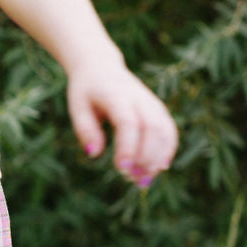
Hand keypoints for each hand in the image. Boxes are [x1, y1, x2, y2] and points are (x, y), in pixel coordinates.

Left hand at [66, 62, 177, 185]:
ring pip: (164, 130)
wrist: (100, 66)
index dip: (128, 147)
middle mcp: (138, 98)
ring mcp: (151, 102)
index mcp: (115, 95)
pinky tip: (160, 167)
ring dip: (158, 157)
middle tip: (134, 180)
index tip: (122, 169)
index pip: (128, 123)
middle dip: (146, 157)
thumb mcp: (77, 107)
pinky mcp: (157, 108)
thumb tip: (94, 153)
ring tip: (145, 180)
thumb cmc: (86, 90)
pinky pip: (169, 129)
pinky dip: (168, 149)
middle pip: (152, 128)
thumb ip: (85, 129)